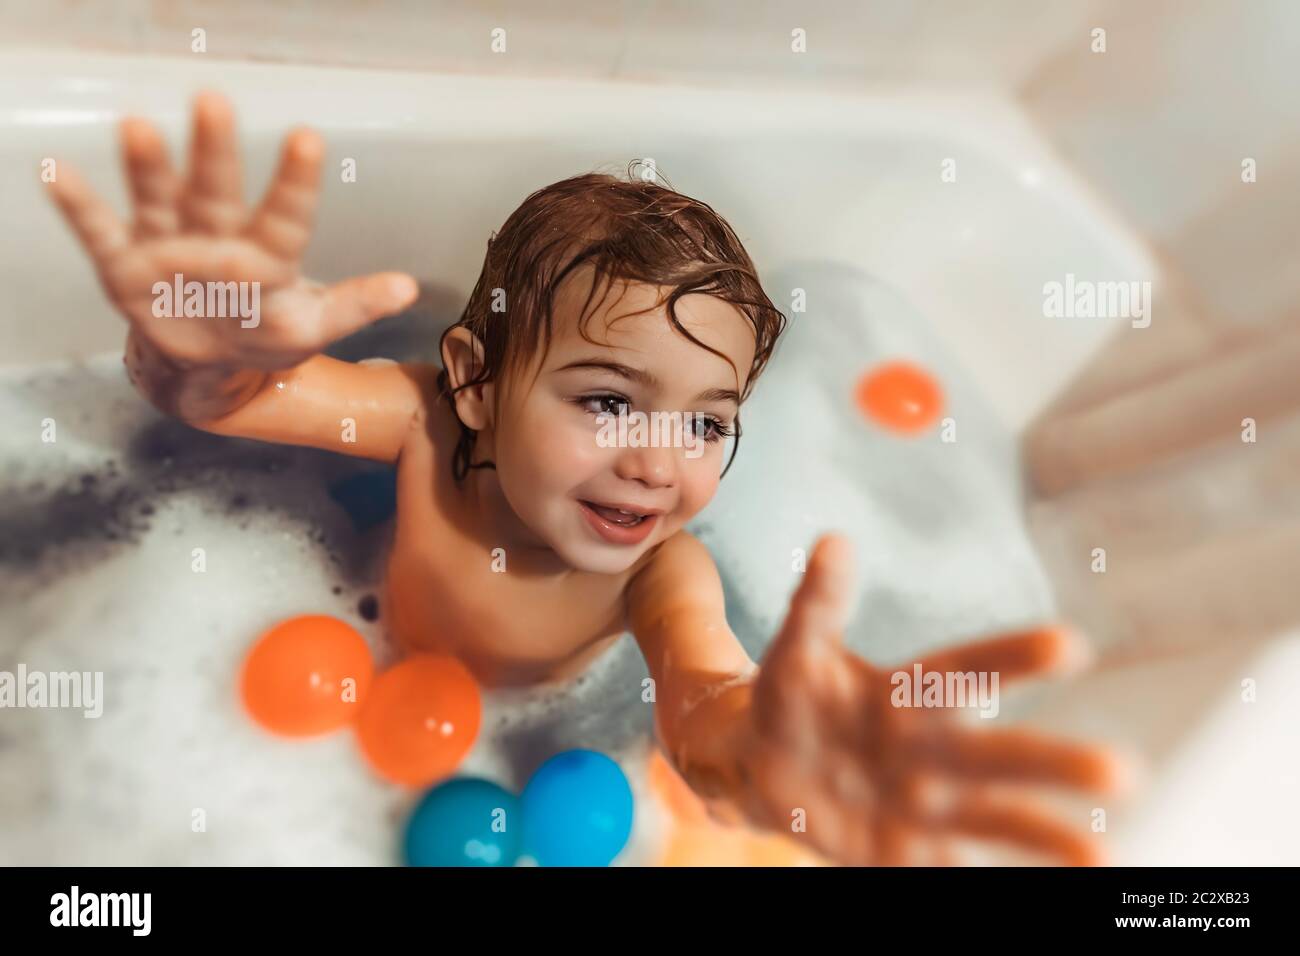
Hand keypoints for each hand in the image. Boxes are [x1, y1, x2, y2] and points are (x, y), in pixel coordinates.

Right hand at [47, 91, 416, 370]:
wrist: (207, 364)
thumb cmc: (264, 334)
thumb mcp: (311, 326)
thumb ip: (353, 306)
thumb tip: (410, 288)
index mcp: (266, 253)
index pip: (285, 215)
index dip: (295, 181)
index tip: (308, 139)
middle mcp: (217, 235)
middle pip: (217, 189)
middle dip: (215, 150)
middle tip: (215, 102)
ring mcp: (170, 245)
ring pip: (161, 198)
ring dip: (149, 166)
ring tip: (137, 126)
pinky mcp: (126, 265)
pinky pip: (99, 232)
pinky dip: (79, 206)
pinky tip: (56, 172)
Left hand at [735, 534, 1127, 865]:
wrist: (764, 762)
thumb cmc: (796, 695)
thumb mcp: (799, 649)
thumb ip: (818, 603)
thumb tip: (834, 542)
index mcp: (912, 695)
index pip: (968, 672)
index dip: (1013, 658)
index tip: (1071, 643)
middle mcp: (933, 752)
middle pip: (1000, 756)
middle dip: (1057, 763)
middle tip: (1126, 772)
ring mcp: (921, 808)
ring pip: (991, 821)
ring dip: (1044, 839)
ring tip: (1105, 861)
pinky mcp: (898, 856)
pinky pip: (943, 873)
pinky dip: (976, 884)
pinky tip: (1035, 896)